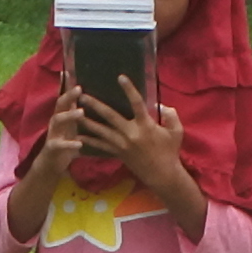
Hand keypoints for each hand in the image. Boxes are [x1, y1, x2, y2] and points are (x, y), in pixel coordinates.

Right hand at [44, 88, 120, 187]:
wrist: (51, 165)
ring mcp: (53, 133)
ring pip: (57, 120)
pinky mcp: (52, 148)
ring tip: (81, 112)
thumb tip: (89, 97)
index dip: (66, 84)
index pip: (64, 96)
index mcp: (62, 115)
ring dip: (69, 115)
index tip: (69, 70)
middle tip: (79, 88)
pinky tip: (79, 144)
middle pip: (59, 104)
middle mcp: (56, 121)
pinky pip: (59, 144)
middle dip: (68, 95)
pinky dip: (69, 144)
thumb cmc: (66, 143)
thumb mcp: (72, 126)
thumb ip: (76, 112)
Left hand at [90, 82, 197, 212]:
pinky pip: (101, 146)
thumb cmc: (170, 151)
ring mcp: (122, 144)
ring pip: (101, 131)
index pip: (136, 103)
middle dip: (96, 105)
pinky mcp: (118, 153)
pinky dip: (90, 142)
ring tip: (75, 113)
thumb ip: (171, 115)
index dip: (129, 90)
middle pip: (110, 116)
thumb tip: (161, 105)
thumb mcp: (176, 132)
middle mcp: (131, 133)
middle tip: (83, 95)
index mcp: (145, 125)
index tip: (120, 77)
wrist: (161, 175)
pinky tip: (78, 137)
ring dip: (87, 121)